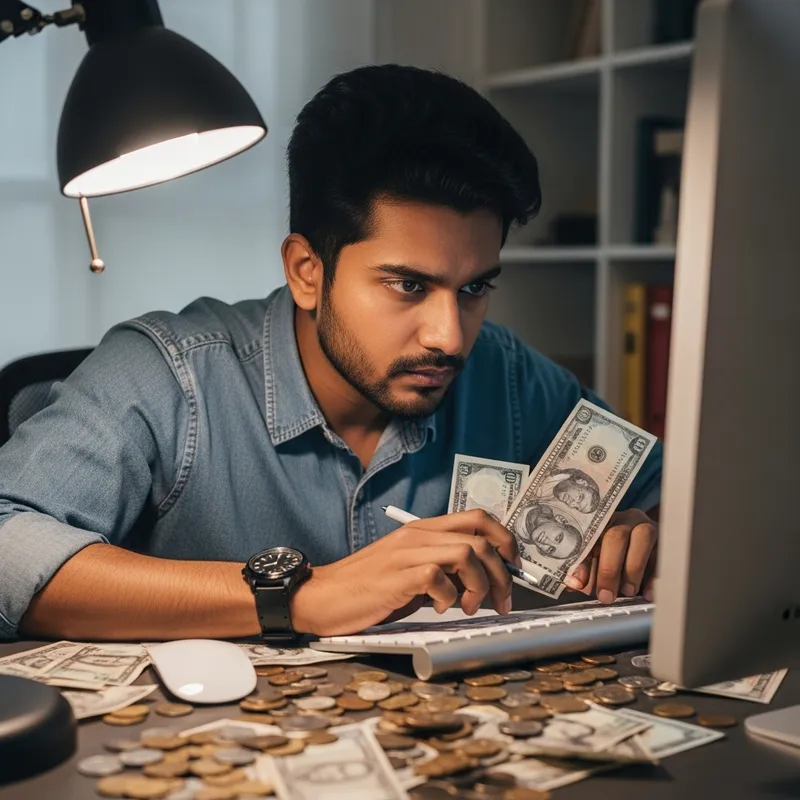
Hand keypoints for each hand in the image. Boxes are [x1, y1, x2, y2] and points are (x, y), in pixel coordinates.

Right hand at [289, 509, 519, 636]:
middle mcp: (417, 535)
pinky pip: (438, 578)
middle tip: (500, 601)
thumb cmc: (368, 588)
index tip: (513, 567)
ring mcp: (406, 553)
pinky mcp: (396, 576)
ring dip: (480, 586)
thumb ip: (443, 568)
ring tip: (468, 607)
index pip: (478, 518)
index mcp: (423, 530)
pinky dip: (449, 598)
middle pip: (481, 538)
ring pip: (467, 554)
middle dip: (503, 572)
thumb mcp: (411, 570)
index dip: (505, 541)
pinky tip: (439, 608)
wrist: (323, 597)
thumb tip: (481, 581)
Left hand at [563, 508, 656, 603]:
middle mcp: (624, 520)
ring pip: (643, 539)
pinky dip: (655, 576)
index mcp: (601, 521)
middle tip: (606, 595)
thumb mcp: (596, 557)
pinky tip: (648, 593)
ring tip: (627, 591)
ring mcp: (647, 527)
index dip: (582, 562)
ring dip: (633, 569)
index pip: (588, 536)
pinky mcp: (665, 540)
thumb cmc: (613, 551)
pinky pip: (663, 555)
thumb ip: (583, 569)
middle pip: (616, 536)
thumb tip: (572, 584)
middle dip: (609, 569)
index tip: (577, 584)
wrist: (645, 540)